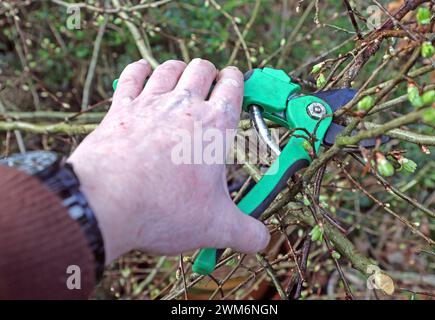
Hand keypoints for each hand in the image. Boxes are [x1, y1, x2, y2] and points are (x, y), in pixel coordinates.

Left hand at [68, 58, 269, 263]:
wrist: (107, 203)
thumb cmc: (167, 209)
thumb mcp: (217, 226)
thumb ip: (246, 232)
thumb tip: (261, 241)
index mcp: (215, 126)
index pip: (233, 86)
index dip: (238, 80)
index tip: (238, 84)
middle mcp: (184, 106)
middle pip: (202, 69)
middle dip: (211, 73)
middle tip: (211, 87)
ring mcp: (150, 104)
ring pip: (170, 68)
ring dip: (180, 70)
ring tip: (182, 79)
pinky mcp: (120, 109)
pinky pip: (131, 76)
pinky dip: (139, 70)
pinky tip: (143, 72)